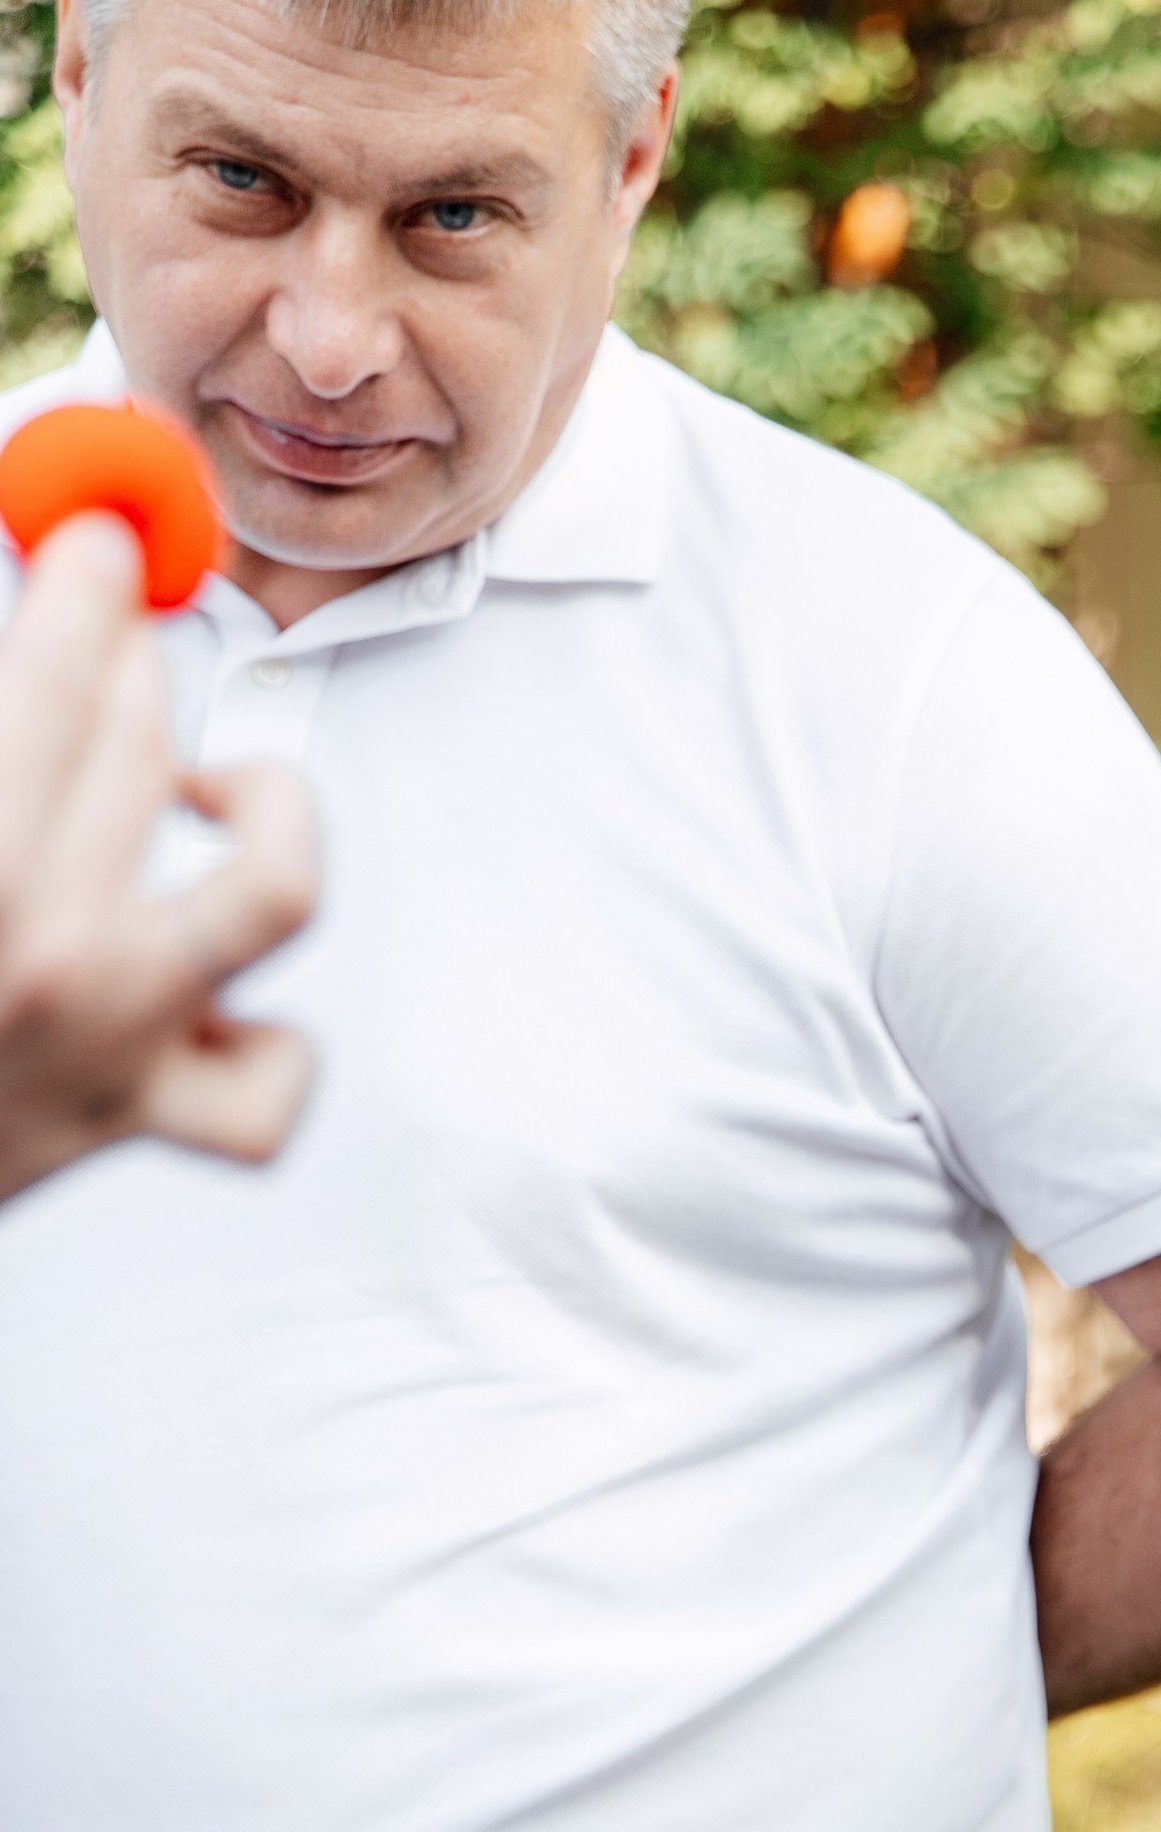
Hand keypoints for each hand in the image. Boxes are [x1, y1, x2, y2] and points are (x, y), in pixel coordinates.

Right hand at [0, 514, 316, 1203]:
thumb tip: (46, 592)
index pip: (64, 674)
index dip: (90, 582)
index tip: (97, 537)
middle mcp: (51, 953)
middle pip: (144, 743)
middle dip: (132, 658)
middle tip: (110, 628)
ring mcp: (115, 1042)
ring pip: (273, 887)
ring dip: (259, 805)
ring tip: (209, 786)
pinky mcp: (146, 1124)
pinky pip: (272, 1085)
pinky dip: (267, 1037)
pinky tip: (213, 986)